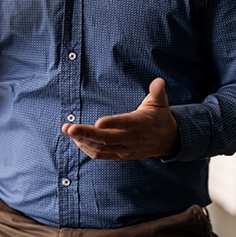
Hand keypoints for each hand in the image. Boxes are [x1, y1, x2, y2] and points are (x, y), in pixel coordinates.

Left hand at [61, 78, 179, 159]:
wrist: (167, 140)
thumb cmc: (160, 117)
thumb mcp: (161, 102)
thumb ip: (158, 91)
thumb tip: (159, 81)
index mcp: (141, 123)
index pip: (126, 123)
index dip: (113, 123)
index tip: (98, 122)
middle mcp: (132, 138)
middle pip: (107, 139)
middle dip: (86, 134)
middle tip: (70, 128)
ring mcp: (125, 149)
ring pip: (101, 148)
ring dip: (83, 140)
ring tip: (68, 130)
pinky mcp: (120, 154)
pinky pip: (102, 155)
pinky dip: (88, 149)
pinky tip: (77, 140)